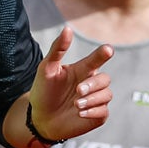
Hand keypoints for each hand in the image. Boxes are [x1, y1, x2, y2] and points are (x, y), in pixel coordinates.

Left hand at [25, 27, 113, 145]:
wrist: (40, 119)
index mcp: (82, 70)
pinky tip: (80, 113)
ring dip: (92, 99)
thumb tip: (67, 29)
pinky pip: (104, 111)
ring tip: (75, 105)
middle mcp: (92, 83)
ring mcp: (96, 100)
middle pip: (105, 79)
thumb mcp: (46, 69)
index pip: (97, 59)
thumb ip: (57, 49)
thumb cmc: (44, 92)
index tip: (107, 50)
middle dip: (93, 84)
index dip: (103, 54)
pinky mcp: (97, 115)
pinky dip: (93, 111)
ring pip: (107, 94)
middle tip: (78, 90)